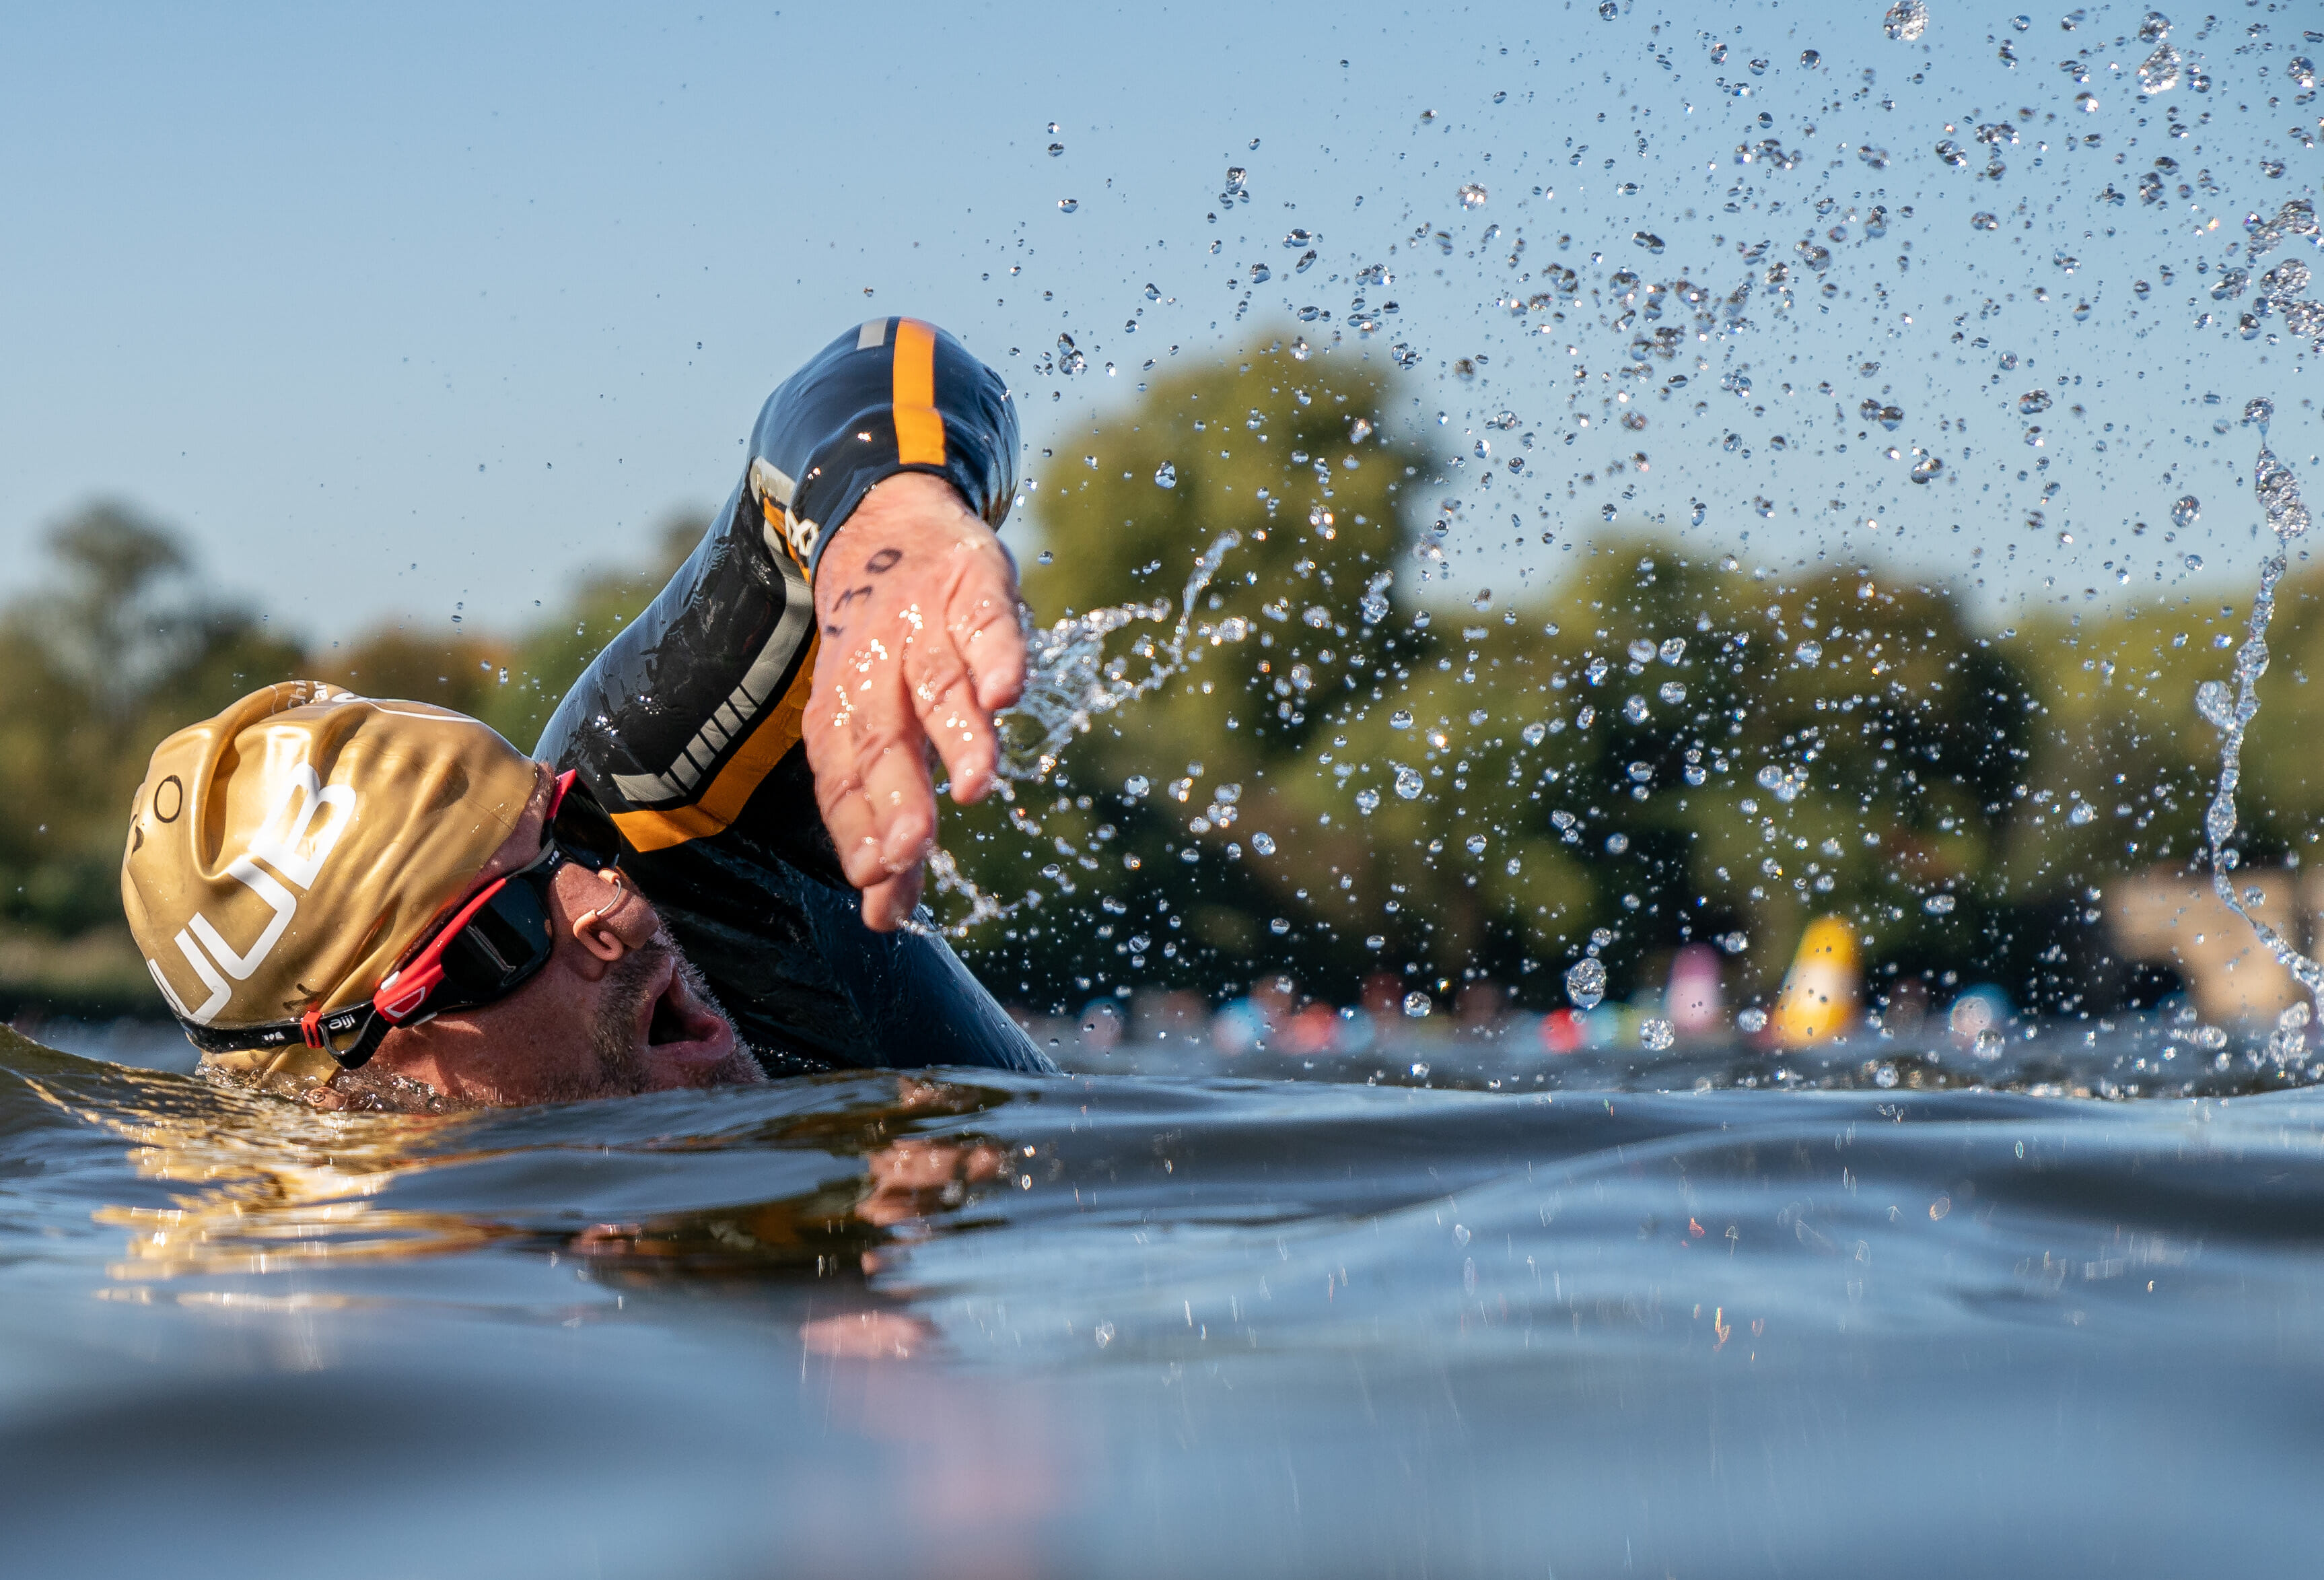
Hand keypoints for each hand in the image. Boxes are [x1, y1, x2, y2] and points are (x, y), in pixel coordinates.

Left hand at [805, 472, 1024, 931]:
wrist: (880, 515)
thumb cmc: (884, 651)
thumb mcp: (874, 728)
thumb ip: (886, 819)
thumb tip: (884, 919)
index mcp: (844, 711)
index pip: (845, 783)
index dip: (859, 833)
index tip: (876, 888)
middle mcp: (876, 670)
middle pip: (883, 741)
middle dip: (896, 800)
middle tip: (908, 855)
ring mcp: (923, 623)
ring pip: (937, 684)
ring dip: (957, 736)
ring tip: (979, 785)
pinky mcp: (970, 582)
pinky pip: (984, 619)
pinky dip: (996, 653)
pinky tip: (1009, 692)